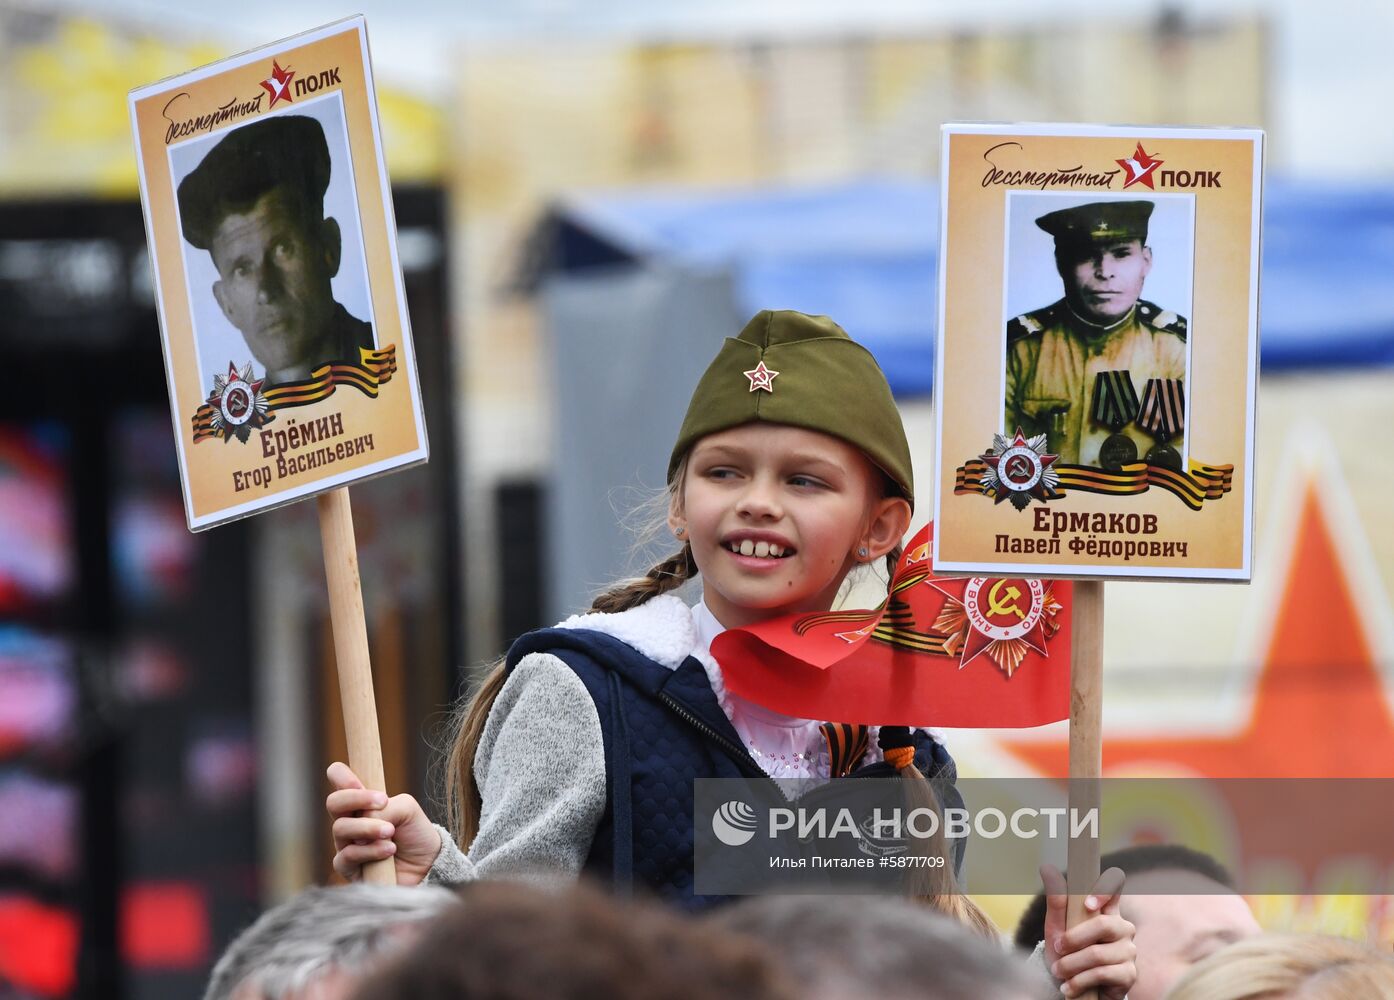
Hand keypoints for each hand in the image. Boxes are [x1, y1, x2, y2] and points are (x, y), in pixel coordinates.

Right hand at [325, 761, 440, 885]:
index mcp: (361, 801)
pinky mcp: (348, 868)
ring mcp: (346, 844)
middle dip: (356, 798)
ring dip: (368, 827)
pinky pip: (347, 856)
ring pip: (340, 828)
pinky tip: (389, 850)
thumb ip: (386, 806)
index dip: (341, 776)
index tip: (360, 783)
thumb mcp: (407, 809)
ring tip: (390, 831)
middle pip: (334, 802)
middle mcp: (350, 820)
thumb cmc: (414, 833)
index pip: (339, 779)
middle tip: (383, 800)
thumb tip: (364, 819)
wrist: (427, 865)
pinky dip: (370, 851)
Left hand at [1041, 864, 1136, 999]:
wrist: (1073, 986)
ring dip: (1071, 965)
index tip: (1088, 902)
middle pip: (1103, 924)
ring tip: (1059, 972)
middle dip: (1074, 939)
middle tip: (1057, 949)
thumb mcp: (1057, 927)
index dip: (1105, 889)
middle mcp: (1121, 927)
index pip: (1115, 886)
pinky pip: (1102, 974)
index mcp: (1106, 910)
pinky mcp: (1129, 974)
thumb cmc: (1066, 953)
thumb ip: (1056, 900)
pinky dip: (1079, 981)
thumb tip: (1047, 867)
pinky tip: (1068, 987)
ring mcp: (1128, 951)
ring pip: (1098, 954)